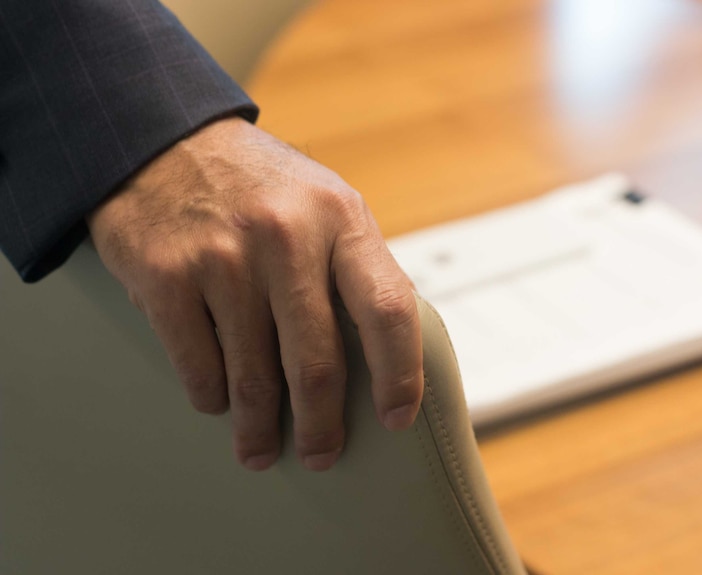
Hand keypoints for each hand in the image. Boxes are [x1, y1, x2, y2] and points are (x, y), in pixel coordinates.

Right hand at [87, 117, 422, 471]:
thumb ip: (356, 268)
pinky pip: (199, 368)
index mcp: (340, 218)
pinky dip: (212, 397)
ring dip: (259, 428)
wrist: (165, 142)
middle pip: (317, 363)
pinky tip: (219, 401)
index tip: (397, 419)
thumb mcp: (325, 205)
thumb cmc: (262, 190)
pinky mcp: (166, 276)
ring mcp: (223, 256)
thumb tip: (390, 356)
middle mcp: (285, 235)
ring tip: (260, 449)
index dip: (400, 376)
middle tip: (321, 454)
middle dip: (321, 425)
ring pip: (253, 378)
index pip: (388, 311)